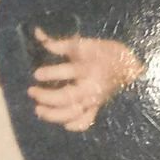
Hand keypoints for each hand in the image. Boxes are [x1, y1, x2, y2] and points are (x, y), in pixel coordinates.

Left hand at [28, 32, 143, 131]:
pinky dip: (73, 125)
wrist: (128, 65)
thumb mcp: (84, 44)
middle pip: (66, 97)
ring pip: (72, 114)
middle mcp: (90, 86)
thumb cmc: (103, 52)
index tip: (36, 75)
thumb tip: (37, 33)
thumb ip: (59, 43)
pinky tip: (62, 123)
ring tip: (38, 110)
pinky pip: (85, 122)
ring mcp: (93, 100)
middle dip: (46, 97)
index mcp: (87, 67)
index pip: (67, 72)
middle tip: (31, 92)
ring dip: (53, 115)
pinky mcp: (96, 108)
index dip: (51, 74)